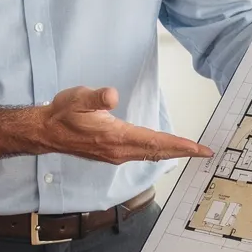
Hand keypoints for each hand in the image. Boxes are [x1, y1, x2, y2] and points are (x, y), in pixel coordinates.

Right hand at [39, 86, 212, 164]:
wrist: (46, 132)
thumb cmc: (63, 113)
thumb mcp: (78, 98)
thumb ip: (96, 98)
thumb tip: (112, 95)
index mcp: (116, 137)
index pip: (155, 142)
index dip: (180, 145)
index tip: (199, 148)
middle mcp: (119, 150)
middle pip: (158, 152)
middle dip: (183, 151)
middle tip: (205, 152)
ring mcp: (116, 155)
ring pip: (151, 155)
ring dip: (172, 152)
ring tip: (190, 150)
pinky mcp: (112, 154)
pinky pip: (142, 155)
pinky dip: (158, 152)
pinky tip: (162, 149)